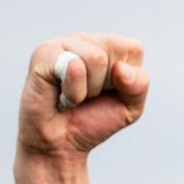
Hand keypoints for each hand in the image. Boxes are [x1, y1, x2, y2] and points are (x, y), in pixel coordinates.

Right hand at [16, 33, 148, 164]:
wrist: (61, 144)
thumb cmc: (93, 120)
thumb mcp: (130, 107)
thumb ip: (139, 85)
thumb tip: (121, 69)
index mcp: (106, 46)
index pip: (133, 48)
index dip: (127, 79)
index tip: (109, 92)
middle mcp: (83, 39)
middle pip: (116, 51)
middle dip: (108, 84)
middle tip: (88, 96)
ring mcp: (62, 44)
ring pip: (96, 58)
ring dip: (90, 89)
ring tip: (74, 96)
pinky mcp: (44, 54)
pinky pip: (74, 66)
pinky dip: (74, 92)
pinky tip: (61, 96)